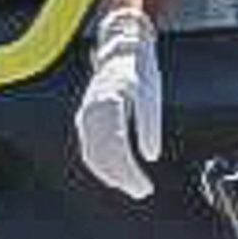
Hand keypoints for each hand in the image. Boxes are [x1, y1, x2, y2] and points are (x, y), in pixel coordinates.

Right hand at [70, 3, 161, 201]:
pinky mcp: (87, 120)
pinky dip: (102, 165)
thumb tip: (151, 155)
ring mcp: (87, 116)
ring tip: (133, 187)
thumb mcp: (150, 92)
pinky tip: (115, 176)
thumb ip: (148, 123)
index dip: (129, 171)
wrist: (119, 47)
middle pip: (103, 155)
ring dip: (112, 175)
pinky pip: (90, 148)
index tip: (144, 187)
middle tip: (143, 191)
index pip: (115, 148)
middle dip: (122, 177)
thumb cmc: (139, 70)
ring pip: (94, 154)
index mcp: (108, 105)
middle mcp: (92, 113)